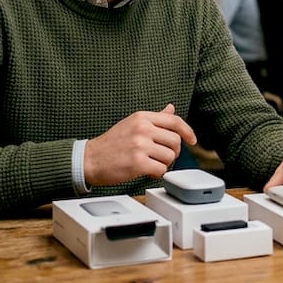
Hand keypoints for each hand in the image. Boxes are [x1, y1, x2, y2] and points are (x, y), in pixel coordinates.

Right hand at [82, 104, 196, 186]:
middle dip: (173, 151)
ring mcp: (140, 145)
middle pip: (175, 140)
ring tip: (152, 163)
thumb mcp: (132, 124)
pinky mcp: (138, 163)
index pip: (174, 121)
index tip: (192, 140)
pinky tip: (147, 171)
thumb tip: (171, 108)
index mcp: (142, 117)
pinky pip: (161, 169)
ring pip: (170, 156)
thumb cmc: (111, 143)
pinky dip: (157, 173)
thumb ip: (154, 118)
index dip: (187, 131)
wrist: (89, 159)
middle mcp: (142, 129)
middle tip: (162, 156)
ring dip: (164, 163)